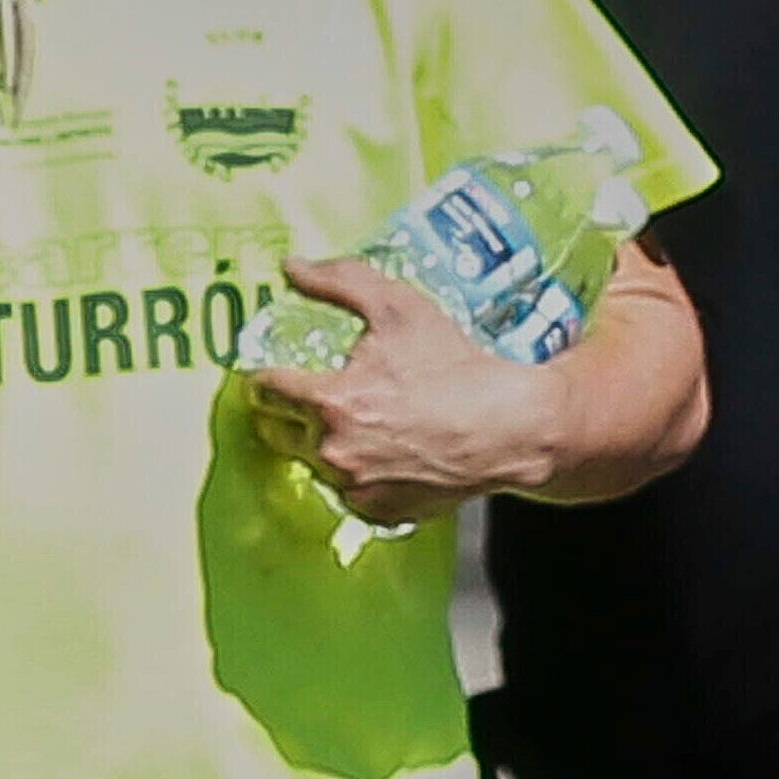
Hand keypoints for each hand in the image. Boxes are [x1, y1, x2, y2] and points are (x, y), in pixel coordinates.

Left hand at [249, 257, 574, 526]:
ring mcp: (358, 486)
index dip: (269, 375)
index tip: (276, 373)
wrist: (513, 427)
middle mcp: (335, 450)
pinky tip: (383, 456)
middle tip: (313, 401)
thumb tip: (291, 267)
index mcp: (331, 400)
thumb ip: (338, 281)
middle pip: (276, 431)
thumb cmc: (459, 366)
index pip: (266, 387)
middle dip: (288, 413)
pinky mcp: (382, 511)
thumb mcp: (399, 307)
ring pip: (313, 464)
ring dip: (322, 445)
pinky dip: (359, 477)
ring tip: (358, 427)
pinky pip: (350, 495)